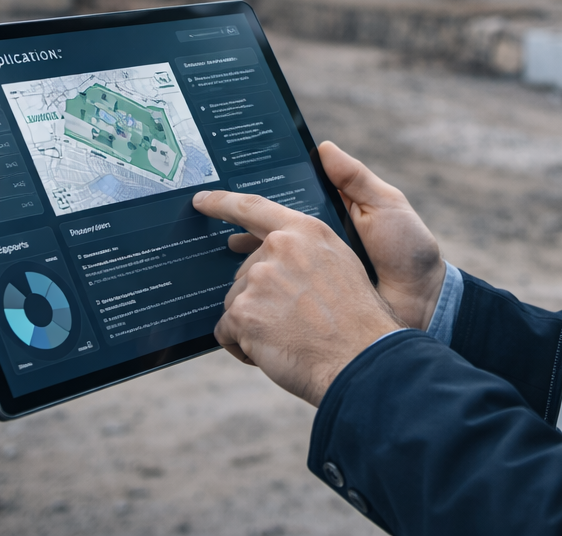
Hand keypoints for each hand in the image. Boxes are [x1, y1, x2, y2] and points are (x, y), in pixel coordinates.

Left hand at [193, 188, 402, 405]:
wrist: (361, 360)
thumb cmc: (357, 322)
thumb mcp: (340, 266)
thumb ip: (305, 253)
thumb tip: (273, 261)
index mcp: (305, 231)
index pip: (253, 208)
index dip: (222, 202)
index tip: (200, 201)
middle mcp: (279, 248)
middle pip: (245, 272)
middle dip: (260, 299)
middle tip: (296, 321)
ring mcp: (259, 279)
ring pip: (236, 303)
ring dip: (253, 325)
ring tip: (290, 338)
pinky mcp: (243, 312)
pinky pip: (226, 331)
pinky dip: (243, 347)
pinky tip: (273, 353)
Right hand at [222, 141, 446, 331]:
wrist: (427, 307)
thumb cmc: (410, 252)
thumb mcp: (387, 207)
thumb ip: (355, 179)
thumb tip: (322, 147)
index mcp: (324, 224)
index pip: (276, 209)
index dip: (241, 204)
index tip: (206, 199)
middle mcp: (310, 253)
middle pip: (262, 241)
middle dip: (232, 233)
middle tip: (198, 226)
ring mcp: (309, 284)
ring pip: (262, 273)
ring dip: (237, 269)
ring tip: (206, 258)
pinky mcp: (310, 312)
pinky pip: (276, 306)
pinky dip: (254, 303)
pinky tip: (232, 301)